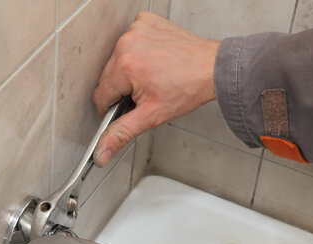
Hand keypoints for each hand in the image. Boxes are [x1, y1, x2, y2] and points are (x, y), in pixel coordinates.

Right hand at [92, 12, 220, 165]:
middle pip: (108, 77)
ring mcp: (136, 29)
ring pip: (117, 60)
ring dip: (129, 72)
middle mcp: (127, 43)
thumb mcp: (151, 116)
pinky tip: (155, 61)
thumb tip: (102, 152)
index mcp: (125, 67)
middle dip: (122, 90)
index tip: (128, 110)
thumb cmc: (188, 89)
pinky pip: (131, 42)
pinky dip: (139, 52)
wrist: (211, 69)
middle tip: (146, 94)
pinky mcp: (144, 22)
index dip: (112, 109)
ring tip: (152, 78)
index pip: (100, 96)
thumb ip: (122, 133)